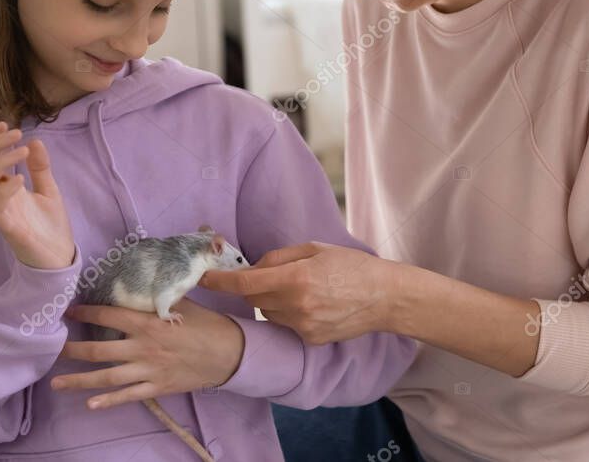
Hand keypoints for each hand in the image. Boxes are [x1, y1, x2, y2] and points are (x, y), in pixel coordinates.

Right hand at [0, 121, 74, 269]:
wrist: (60, 257)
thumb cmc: (50, 226)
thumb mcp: (48, 190)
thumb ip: (40, 167)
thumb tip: (35, 140)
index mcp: (1, 188)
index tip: (3, 124)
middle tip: (14, 133)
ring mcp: (0, 213)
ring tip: (21, 150)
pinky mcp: (8, 228)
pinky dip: (5, 189)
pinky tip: (20, 178)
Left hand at [52, 299, 243, 409]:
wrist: (229, 353)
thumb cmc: (206, 324)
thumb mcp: (183, 302)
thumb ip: (159, 297)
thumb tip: (144, 282)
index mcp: (148, 323)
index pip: (109, 316)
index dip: (86, 313)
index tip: (69, 312)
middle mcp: (143, 347)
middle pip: (100, 351)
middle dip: (73, 351)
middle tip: (52, 351)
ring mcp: (148, 370)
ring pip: (107, 377)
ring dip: (79, 381)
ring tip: (56, 383)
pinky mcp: (157, 387)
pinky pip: (128, 396)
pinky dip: (108, 401)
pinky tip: (89, 404)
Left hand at [199, 242, 395, 343]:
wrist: (383, 297)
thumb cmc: (351, 266)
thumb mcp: (314, 248)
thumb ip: (278, 257)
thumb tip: (253, 267)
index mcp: (296, 277)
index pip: (245, 283)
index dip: (220, 281)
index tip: (204, 278)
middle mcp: (296, 305)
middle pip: (255, 298)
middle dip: (256, 286)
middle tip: (276, 275)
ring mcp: (303, 326)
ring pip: (269, 313)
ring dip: (273, 300)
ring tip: (302, 289)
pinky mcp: (311, 339)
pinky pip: (286, 325)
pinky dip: (289, 314)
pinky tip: (313, 304)